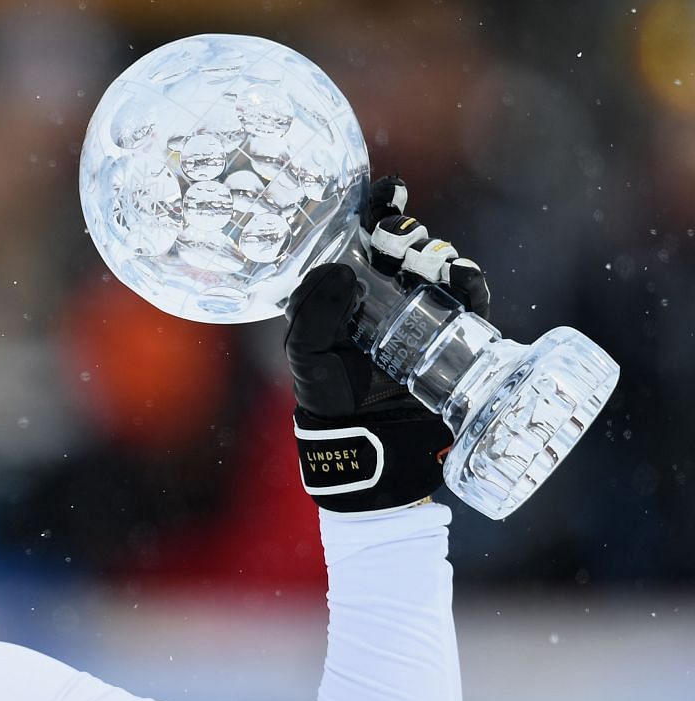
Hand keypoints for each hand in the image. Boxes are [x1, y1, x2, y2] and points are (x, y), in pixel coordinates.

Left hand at [284, 176, 491, 512]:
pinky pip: (469, 293)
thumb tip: (338, 273)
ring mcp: (423, 303)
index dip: (379, 205)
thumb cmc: (329, 391)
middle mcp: (388, 286)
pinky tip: (460, 278)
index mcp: (350, 283)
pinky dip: (468, 280)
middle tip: (398, 241)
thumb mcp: (306, 353)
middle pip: (405, 239)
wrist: (368, 436)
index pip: (365, 232)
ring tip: (427, 264)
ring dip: (435, 252)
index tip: (388, 190)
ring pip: (437, 259)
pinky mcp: (454, 325)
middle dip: (407, 230)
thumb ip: (312, 313)